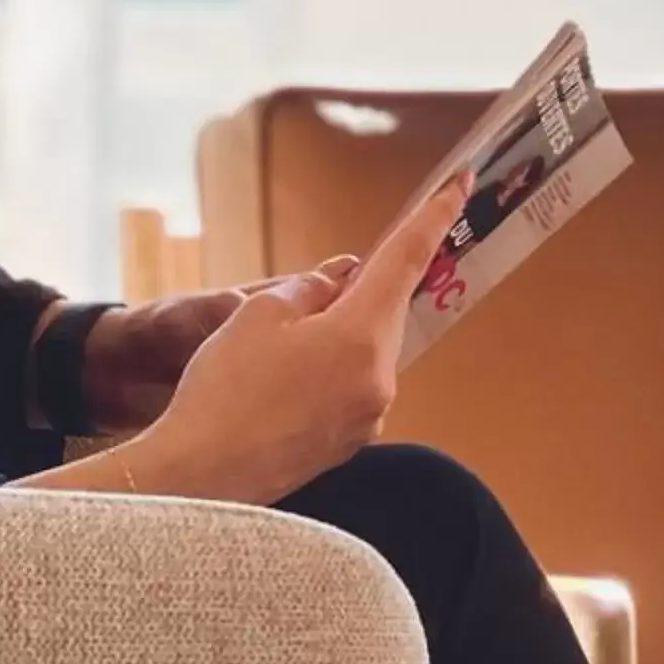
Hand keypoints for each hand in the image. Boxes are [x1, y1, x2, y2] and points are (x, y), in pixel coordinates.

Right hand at [118, 173, 472, 506]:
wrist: (202, 477)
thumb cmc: (225, 388)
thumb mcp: (260, 315)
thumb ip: (311, 288)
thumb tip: (341, 280)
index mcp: (363, 336)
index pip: (408, 260)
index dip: (434, 218)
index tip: (462, 185)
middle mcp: (380, 378)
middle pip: (384, 312)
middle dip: (360, 291)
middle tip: (315, 289)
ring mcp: (368, 416)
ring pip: (367, 351)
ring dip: (340, 333)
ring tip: (277, 347)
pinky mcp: (349, 443)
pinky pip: (351, 386)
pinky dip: (330, 369)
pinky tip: (282, 380)